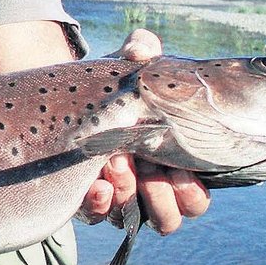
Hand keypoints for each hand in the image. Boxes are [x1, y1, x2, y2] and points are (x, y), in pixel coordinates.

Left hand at [77, 29, 210, 233]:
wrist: (69, 96)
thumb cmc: (113, 86)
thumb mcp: (129, 67)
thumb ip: (141, 50)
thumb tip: (142, 47)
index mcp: (172, 163)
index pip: (195, 197)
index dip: (192, 190)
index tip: (181, 167)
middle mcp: (148, 186)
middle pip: (171, 216)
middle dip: (162, 197)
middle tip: (149, 169)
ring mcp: (118, 195)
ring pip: (136, 217)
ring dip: (130, 193)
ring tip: (116, 161)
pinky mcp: (88, 198)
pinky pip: (99, 215)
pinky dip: (100, 203)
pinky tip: (97, 185)